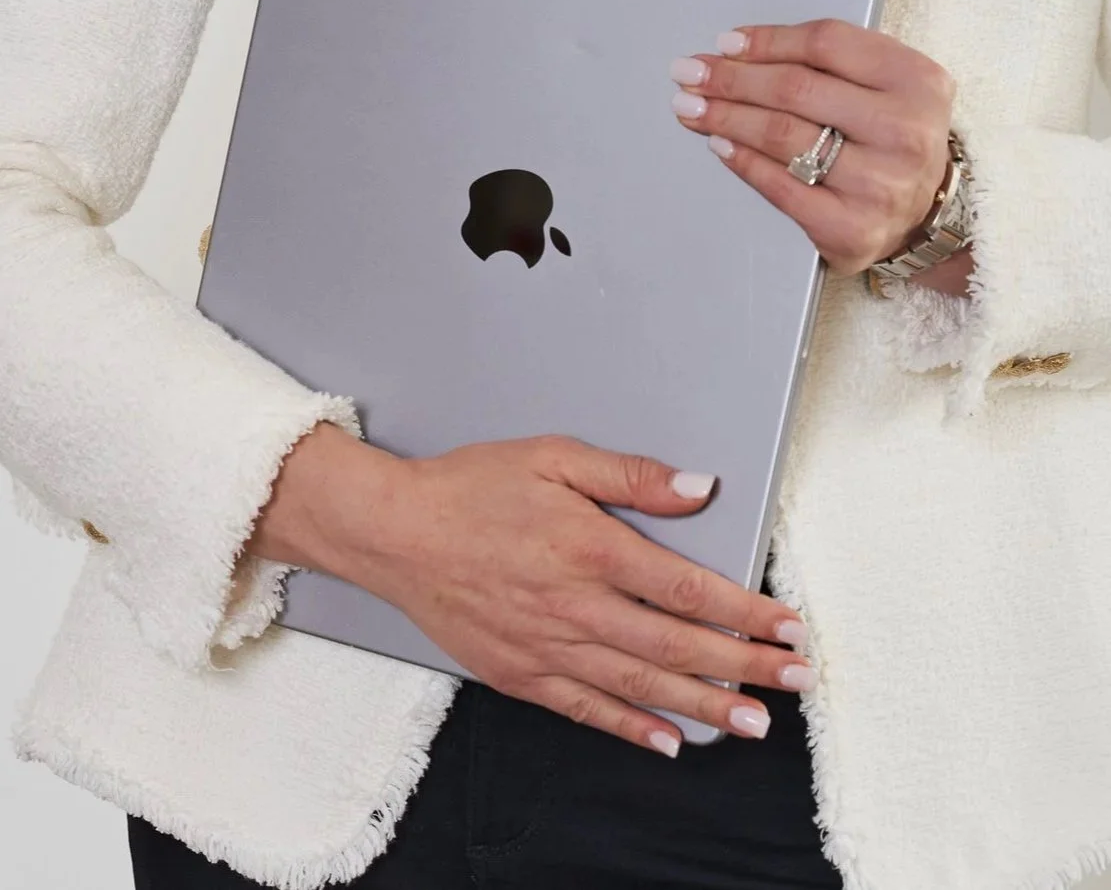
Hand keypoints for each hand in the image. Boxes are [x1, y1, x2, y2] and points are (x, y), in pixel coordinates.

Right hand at [248, 425, 813, 755]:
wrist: (395, 532)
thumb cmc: (472, 488)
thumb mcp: (554, 456)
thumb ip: (630, 475)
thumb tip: (696, 487)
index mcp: (591, 547)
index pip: (688, 588)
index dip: (746, 611)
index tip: (786, 624)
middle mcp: (576, 605)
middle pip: (678, 644)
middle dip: (745, 667)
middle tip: (794, 679)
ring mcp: (548, 647)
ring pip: (642, 684)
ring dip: (704, 708)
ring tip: (753, 725)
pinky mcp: (520, 673)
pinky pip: (587, 709)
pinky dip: (631, 728)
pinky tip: (668, 741)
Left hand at [669, 17, 957, 277]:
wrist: (923, 212)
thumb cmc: (889, 136)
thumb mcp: (883, 85)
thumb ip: (826, 61)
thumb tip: (735, 51)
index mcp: (917, 81)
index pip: (826, 44)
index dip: (767, 41)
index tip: (724, 43)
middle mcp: (905, 131)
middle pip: (797, 89)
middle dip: (732, 78)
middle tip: (690, 73)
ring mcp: (881, 184)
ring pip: (783, 135)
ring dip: (725, 116)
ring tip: (691, 106)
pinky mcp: (852, 227)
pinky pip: (780, 186)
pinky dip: (742, 160)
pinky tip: (719, 143)